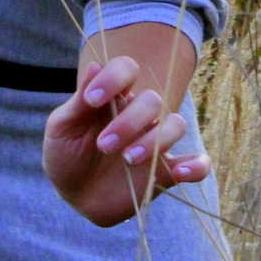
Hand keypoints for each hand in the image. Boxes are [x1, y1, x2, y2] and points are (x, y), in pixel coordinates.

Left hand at [42, 55, 210, 227]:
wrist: (75, 196)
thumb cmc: (66, 155)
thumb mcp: (62, 128)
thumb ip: (78, 101)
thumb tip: (94, 65)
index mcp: (114, 97)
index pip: (127, 69)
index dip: (114, 77)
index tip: (93, 100)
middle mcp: (139, 115)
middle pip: (152, 100)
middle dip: (129, 121)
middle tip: (104, 145)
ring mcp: (156, 142)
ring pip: (176, 125)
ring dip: (155, 140)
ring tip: (127, 158)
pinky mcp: (167, 171)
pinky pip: (198, 163)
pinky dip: (196, 165)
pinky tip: (179, 173)